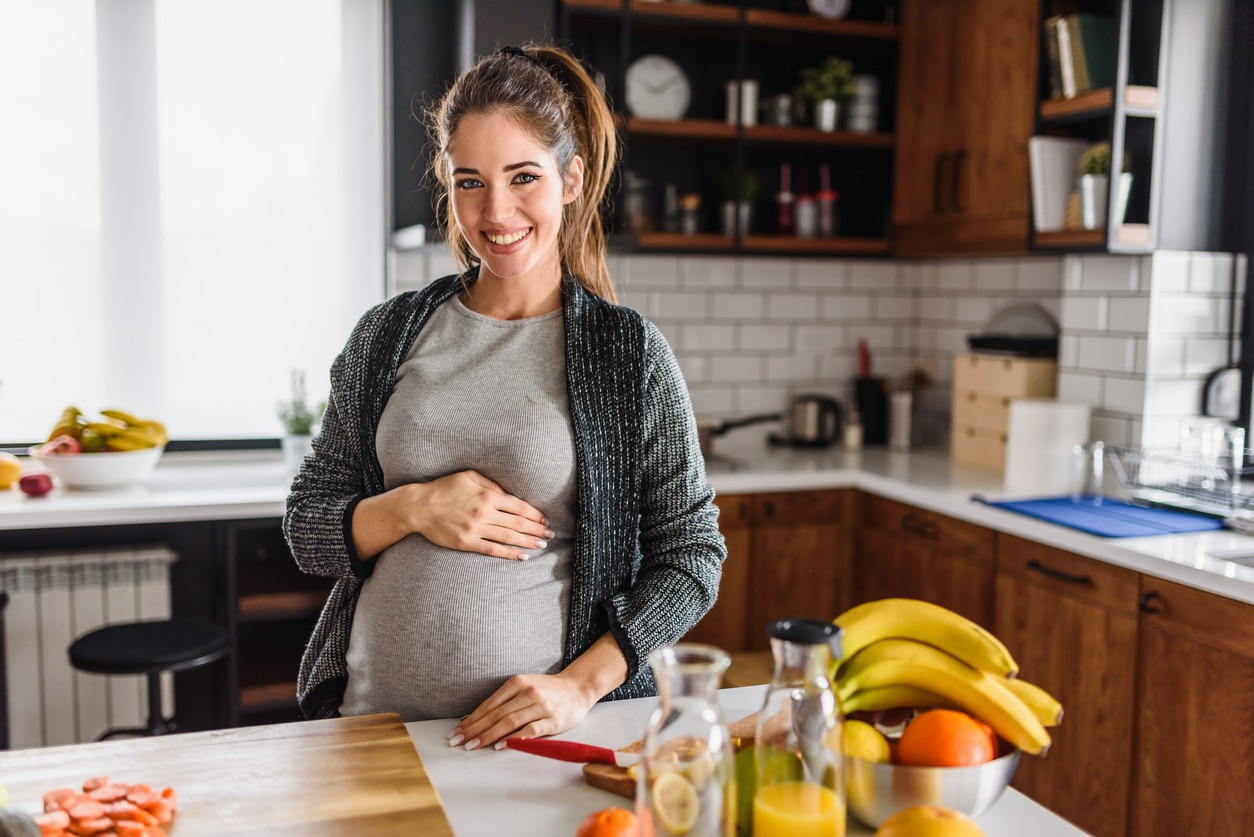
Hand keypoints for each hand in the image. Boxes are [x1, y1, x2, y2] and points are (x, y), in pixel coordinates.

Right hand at [411, 470, 551, 560]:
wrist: (419, 506)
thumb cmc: (444, 488)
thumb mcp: (469, 477)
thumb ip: (492, 484)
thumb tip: (511, 494)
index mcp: (487, 495)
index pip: (519, 507)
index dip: (535, 514)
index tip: (545, 519)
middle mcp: (484, 512)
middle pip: (518, 523)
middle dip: (537, 529)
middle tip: (550, 534)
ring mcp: (475, 528)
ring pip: (508, 537)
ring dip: (528, 542)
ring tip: (541, 545)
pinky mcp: (466, 542)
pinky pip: (492, 549)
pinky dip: (509, 554)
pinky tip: (522, 556)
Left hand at [446, 672, 594, 750]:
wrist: (578, 688)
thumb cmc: (547, 690)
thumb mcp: (524, 687)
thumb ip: (503, 701)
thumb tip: (475, 719)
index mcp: (518, 682)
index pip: (490, 704)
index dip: (472, 719)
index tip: (457, 731)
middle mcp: (528, 692)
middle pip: (496, 714)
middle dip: (475, 729)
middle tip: (458, 741)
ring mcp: (541, 707)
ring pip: (510, 722)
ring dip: (489, 735)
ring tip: (473, 745)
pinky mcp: (553, 720)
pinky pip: (530, 731)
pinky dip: (514, 738)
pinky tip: (501, 745)